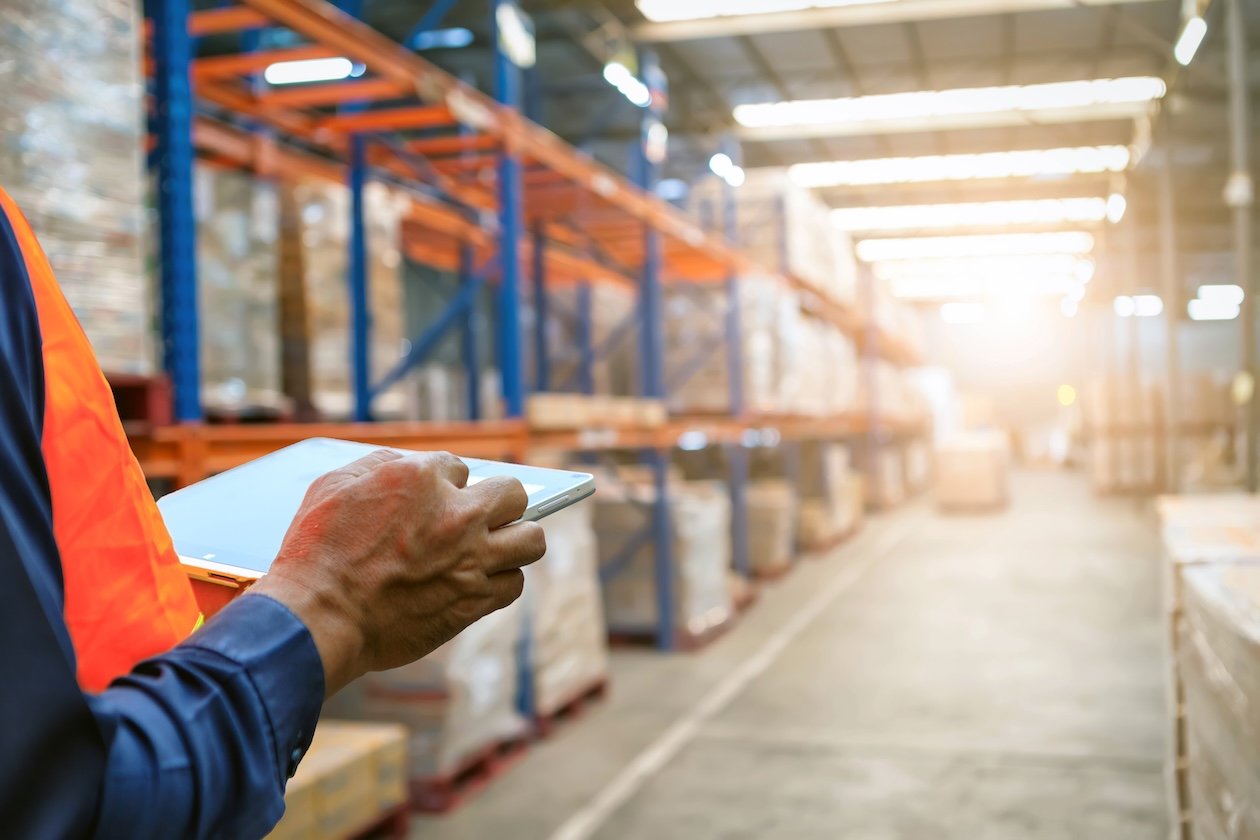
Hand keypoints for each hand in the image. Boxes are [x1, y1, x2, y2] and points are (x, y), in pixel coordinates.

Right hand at [247, 449, 545, 695]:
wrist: (318, 616)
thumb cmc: (316, 551)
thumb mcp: (334, 485)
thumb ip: (379, 466)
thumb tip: (408, 463)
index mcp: (421, 478)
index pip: (459, 467)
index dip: (446, 485)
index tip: (435, 503)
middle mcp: (456, 514)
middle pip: (513, 495)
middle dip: (499, 503)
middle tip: (480, 520)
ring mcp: (470, 558)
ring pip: (531, 539)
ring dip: (515, 541)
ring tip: (495, 549)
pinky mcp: (473, 600)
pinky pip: (515, 584)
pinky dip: (502, 582)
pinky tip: (481, 583)